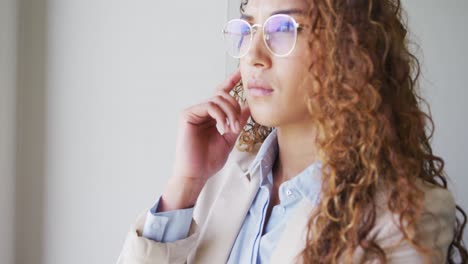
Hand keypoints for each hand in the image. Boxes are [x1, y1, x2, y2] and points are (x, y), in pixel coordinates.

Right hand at [159, 70, 249, 210]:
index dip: (231, 81)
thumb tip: (248, 107)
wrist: (197, 174)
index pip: (221, 94)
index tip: (240, 71)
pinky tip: (222, 127)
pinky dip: (220, 115)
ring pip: (217, 99)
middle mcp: (202, 111)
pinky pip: (209, 105)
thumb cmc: (209, 160)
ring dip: (229, 113)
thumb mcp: (229, 138)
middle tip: (236, 126)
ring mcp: (194, 112)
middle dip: (234, 107)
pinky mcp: (187, 115)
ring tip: (230, 129)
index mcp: (211, 116)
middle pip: (223, 95)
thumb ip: (237, 122)